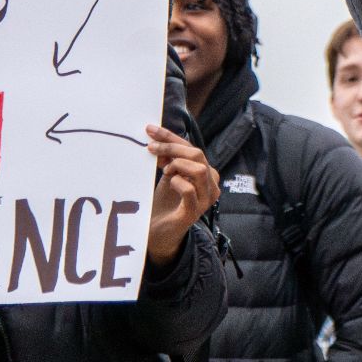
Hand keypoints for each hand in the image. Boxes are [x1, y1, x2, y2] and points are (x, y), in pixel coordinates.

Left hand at [145, 125, 219, 268]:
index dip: (171, 137)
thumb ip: (169, 159)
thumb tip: (158, 140)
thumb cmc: (165, 202)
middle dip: (172, 147)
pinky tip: (169, 183)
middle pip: (197, 154)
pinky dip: (176, 182)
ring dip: (176, 165)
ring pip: (198, 169)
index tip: (150, 130)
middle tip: (150, 148)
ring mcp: (205, 199)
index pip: (191, 148)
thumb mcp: (168, 175)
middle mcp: (211, 184)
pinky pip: (188, 190)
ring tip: (165, 170)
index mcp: (206, 173)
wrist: (160, 231)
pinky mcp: (194, 212)